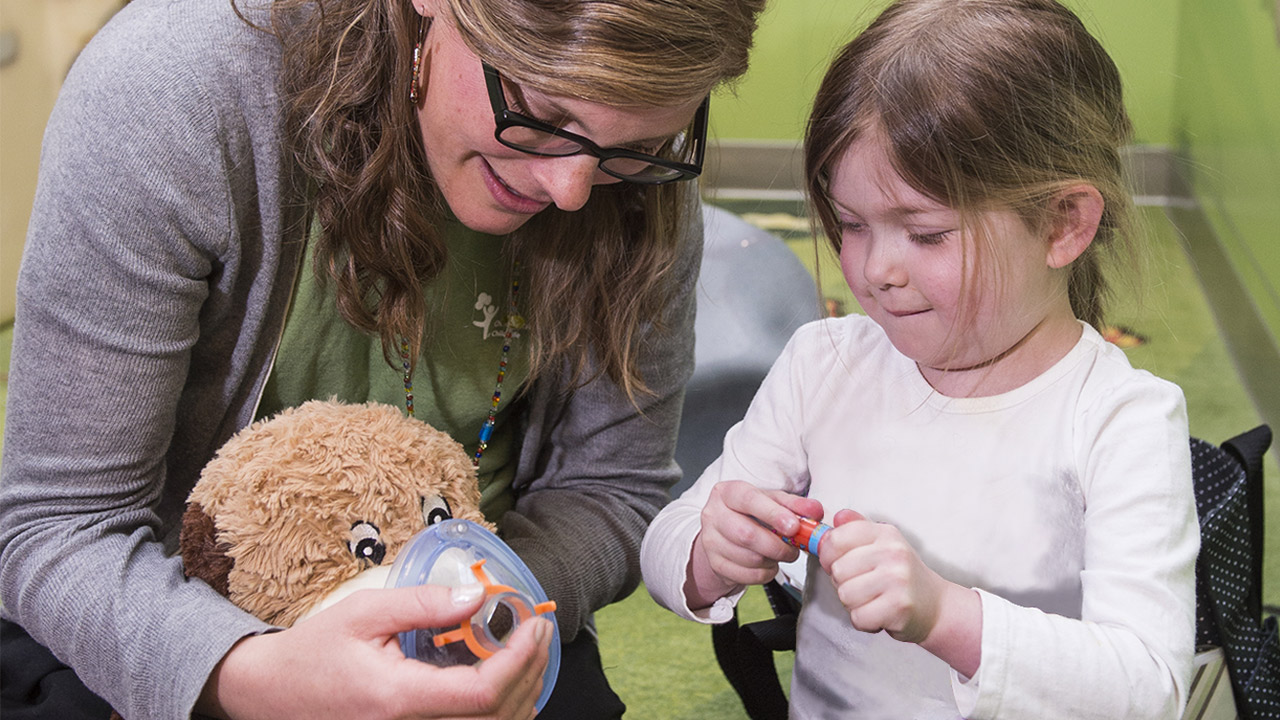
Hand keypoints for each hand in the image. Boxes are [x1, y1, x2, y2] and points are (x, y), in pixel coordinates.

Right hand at [198, 584, 552, 719]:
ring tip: (530, 648)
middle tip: (540, 628)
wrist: (272, 695)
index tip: (533, 624)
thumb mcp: (365, 613)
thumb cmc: (314, 652)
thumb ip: (423, 604)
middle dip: (530, 670)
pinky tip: (507, 678)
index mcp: (398, 699)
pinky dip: (502, 708)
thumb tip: (477, 596)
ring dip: (523, 690)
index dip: (519, 660)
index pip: (481, 694)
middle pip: (497, 715)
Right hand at [686, 480, 823, 607]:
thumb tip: (814, 510)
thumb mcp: (772, 502)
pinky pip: (746, 575)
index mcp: (727, 492)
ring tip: (779, 554)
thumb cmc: (750, 514)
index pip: (750, 500)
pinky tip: (767, 564)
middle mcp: (714, 514)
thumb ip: (795, 505)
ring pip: (748, 558)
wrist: (726, 534)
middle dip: (777, 545)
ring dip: (773, 560)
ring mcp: (711, 541)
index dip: (773, 514)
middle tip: (793, 548)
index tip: (793, 527)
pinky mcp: (715, 563)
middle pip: (746, 534)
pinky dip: (765, 573)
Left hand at [817, 509, 982, 675]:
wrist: (936, 606)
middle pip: (838, 570)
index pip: (837, 538)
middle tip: (862, 587)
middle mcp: (893, 552)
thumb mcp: (883, 545)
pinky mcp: (899, 606)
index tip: (836, 563)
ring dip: (853, 604)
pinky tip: (879, 614)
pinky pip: (859, 617)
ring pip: (845, 595)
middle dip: (842, 584)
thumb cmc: (903, 577)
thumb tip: (838, 517)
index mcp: (885, 534)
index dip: (828, 555)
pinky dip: (864, 622)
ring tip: (872, 600)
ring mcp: (897, 579)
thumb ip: (857, 529)